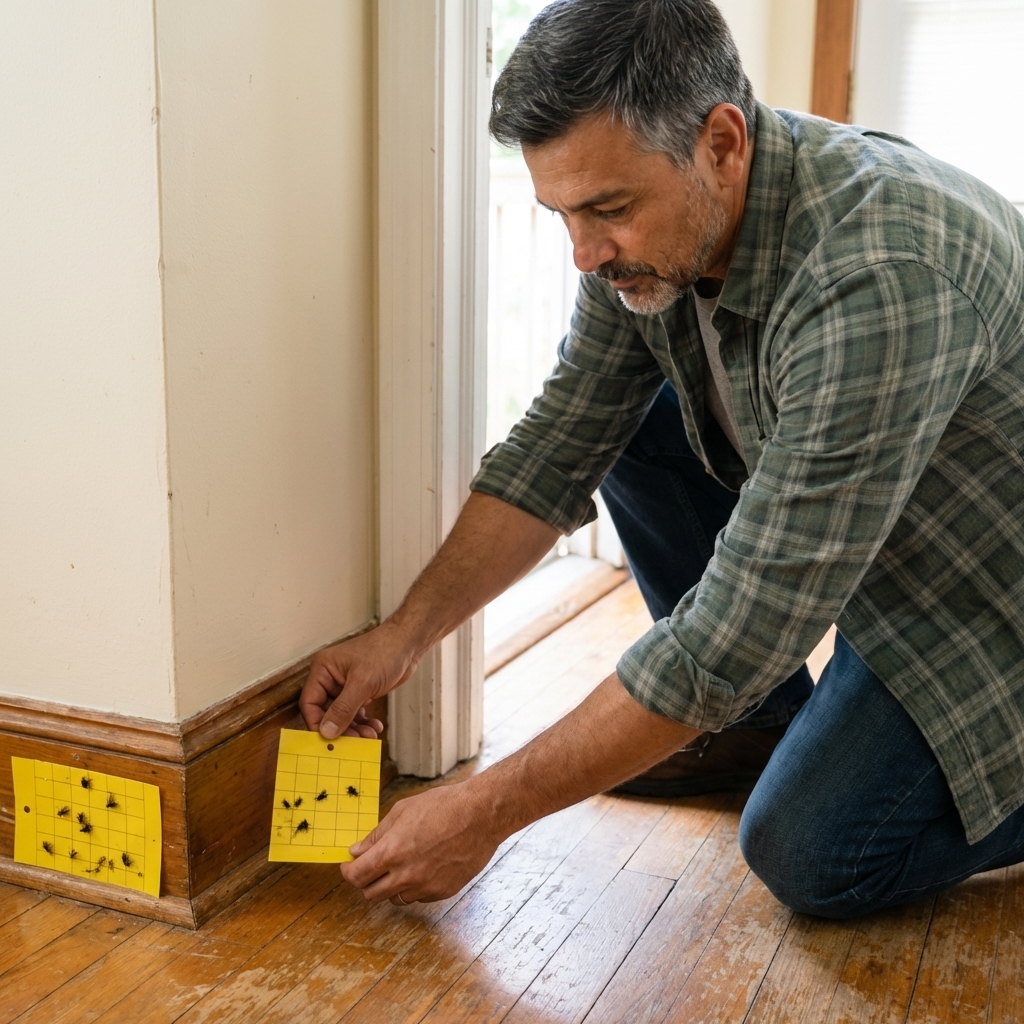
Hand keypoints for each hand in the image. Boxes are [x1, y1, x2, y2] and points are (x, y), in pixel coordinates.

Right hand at [299, 622, 418, 738]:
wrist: (408, 644)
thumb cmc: (385, 651)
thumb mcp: (363, 682)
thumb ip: (343, 708)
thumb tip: (326, 732)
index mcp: (323, 670)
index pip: (309, 703)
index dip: (317, 723)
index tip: (328, 741)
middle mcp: (330, 678)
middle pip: (325, 713)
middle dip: (340, 728)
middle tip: (355, 742)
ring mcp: (345, 686)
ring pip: (342, 716)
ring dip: (354, 729)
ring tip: (369, 736)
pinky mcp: (359, 692)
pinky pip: (355, 713)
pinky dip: (363, 723)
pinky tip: (375, 727)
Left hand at [341, 781, 500, 904]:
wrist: (481, 815)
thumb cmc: (444, 806)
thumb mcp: (404, 811)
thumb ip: (377, 835)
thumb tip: (357, 851)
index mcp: (392, 852)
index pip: (356, 876)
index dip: (348, 872)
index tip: (350, 866)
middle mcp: (406, 875)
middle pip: (371, 894)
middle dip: (367, 881)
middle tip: (373, 867)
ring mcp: (425, 887)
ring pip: (395, 898)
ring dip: (391, 886)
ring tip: (402, 865)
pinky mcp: (442, 892)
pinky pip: (418, 897)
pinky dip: (414, 887)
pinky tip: (424, 866)